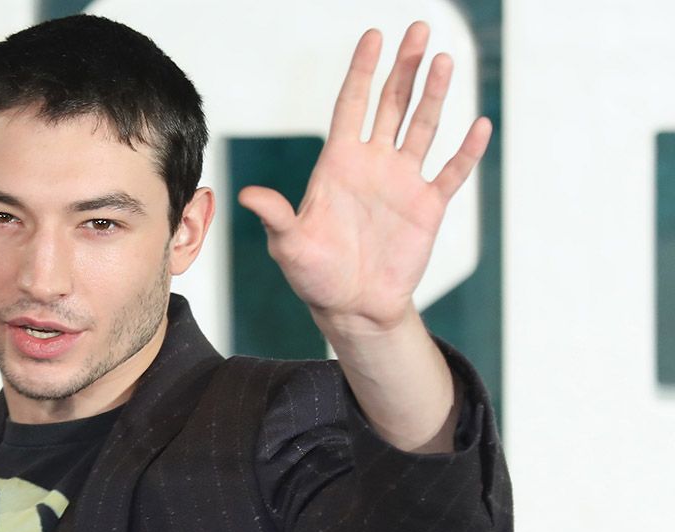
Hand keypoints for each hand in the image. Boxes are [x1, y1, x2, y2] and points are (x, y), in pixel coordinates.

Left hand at [238, 22, 490, 336]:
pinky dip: (466, 151)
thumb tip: (245, 195)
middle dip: (405, 67)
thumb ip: (276, 216)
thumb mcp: (289, 245)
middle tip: (420, 30)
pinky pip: (451, 172)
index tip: (374, 36)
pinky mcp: (428, 207)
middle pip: (392, 104)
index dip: (362, 71)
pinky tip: (479, 125)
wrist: (353, 307)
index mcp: (338, 163)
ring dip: (434, 95)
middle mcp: (372, 164)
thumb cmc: (315, 276)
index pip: (352, 105)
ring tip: (445, 60)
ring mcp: (402, 182)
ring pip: (423, 127)